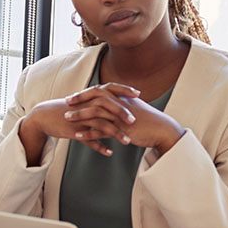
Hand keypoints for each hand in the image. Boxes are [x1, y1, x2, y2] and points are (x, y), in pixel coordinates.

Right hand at [19, 83, 142, 162]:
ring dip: (115, 133)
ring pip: (100, 125)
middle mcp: (86, 105)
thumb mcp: (82, 102)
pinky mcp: (74, 131)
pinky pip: (88, 139)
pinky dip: (99, 146)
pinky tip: (109, 153)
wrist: (44, 116)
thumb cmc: (66, 109)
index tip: (138, 94)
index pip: (109, 88)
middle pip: (107, 106)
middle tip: (134, 121)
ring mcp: (80, 119)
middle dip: (122, 113)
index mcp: (89, 96)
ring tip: (127, 142)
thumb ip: (98, 101)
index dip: (124, 90)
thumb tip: (115, 100)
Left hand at [63, 83, 184, 154]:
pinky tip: (78, 136)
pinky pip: (102, 131)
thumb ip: (122, 103)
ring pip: (96, 113)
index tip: (73, 96)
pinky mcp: (121, 130)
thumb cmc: (148, 120)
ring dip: (80, 115)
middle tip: (66, 103)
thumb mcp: (134, 107)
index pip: (100, 90)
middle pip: (95, 98)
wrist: (161, 130)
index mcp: (121, 97)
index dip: (85, 93)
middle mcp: (119, 104)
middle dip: (79, 100)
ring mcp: (120, 117)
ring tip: (67, 118)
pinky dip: (89, 133)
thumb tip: (111, 102)